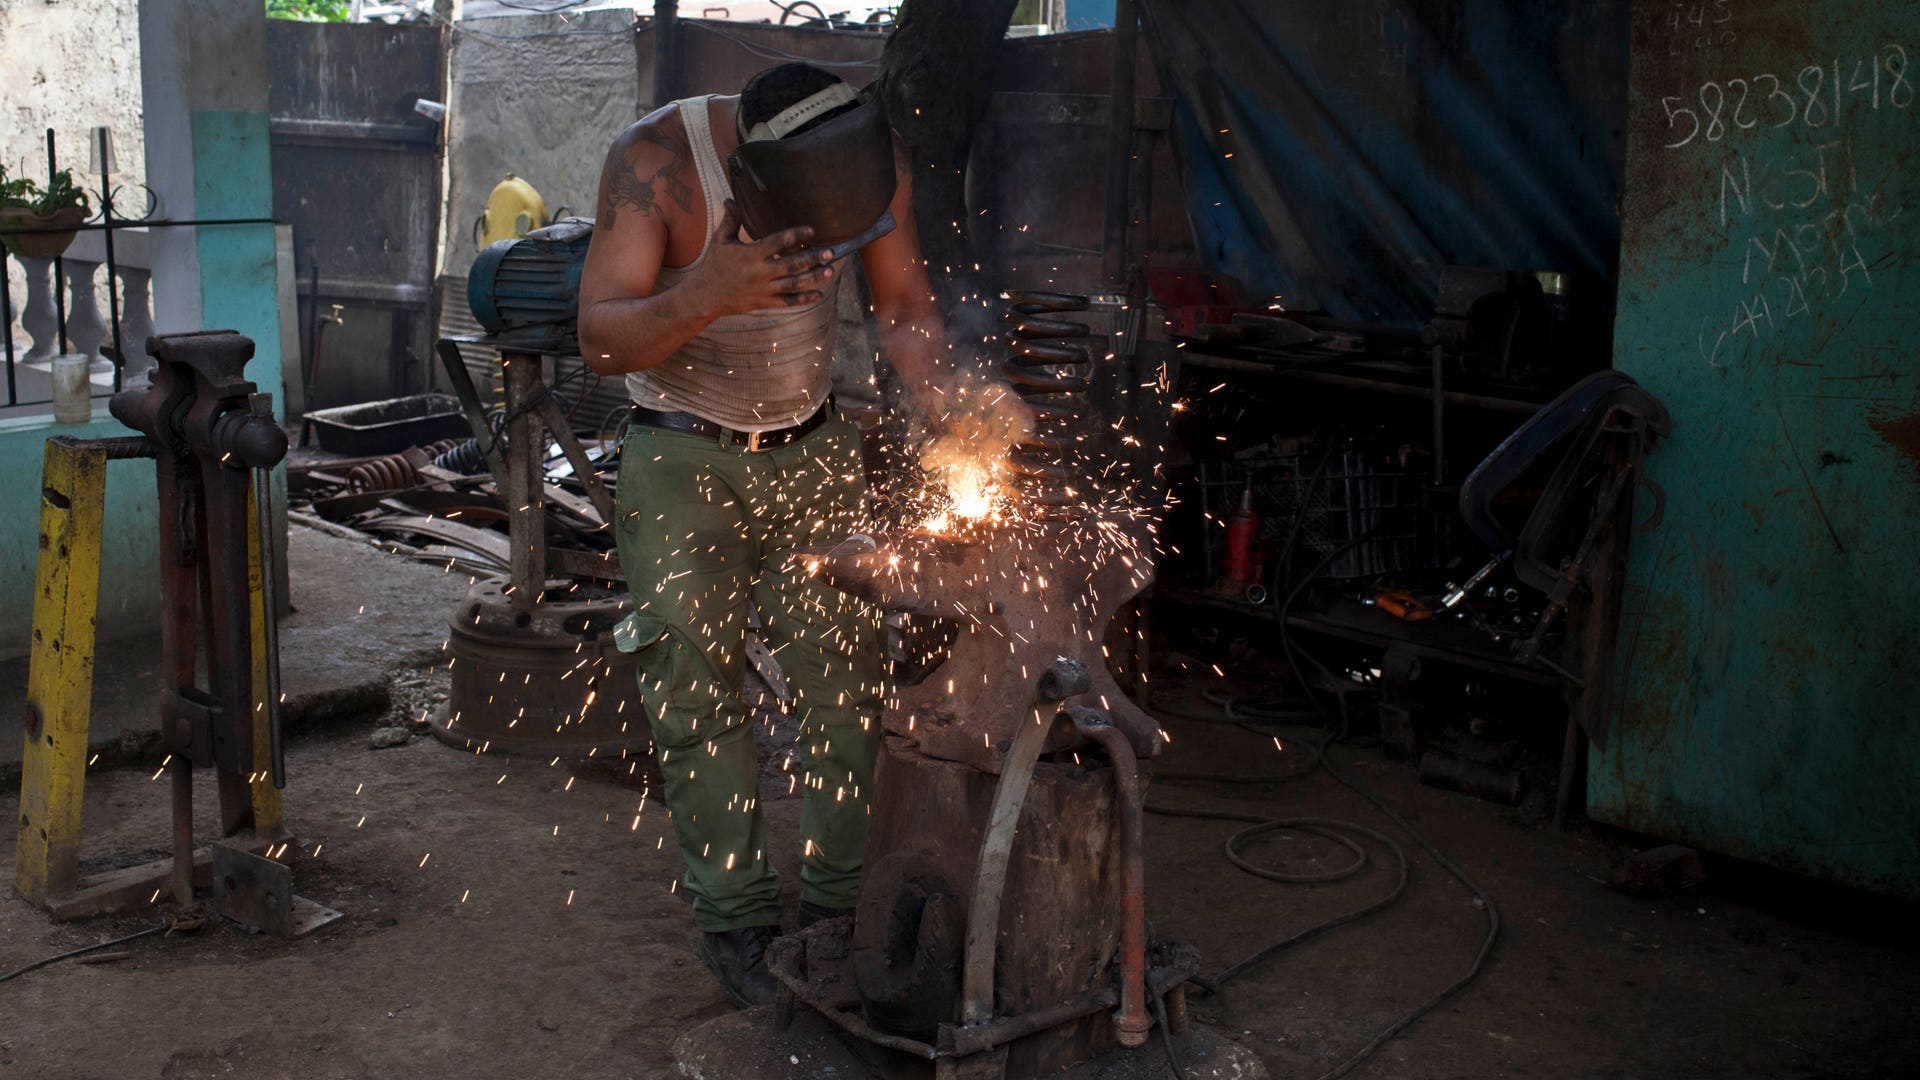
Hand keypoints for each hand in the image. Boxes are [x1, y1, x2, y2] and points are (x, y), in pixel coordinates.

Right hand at [692, 200, 836, 314]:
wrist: (705, 295)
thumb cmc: (714, 264)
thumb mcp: (720, 240)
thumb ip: (731, 219)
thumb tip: (731, 198)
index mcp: (750, 254)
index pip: (777, 242)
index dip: (795, 235)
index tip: (811, 231)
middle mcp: (759, 272)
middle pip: (791, 265)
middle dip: (812, 258)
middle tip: (829, 251)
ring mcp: (763, 289)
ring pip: (793, 284)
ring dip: (814, 277)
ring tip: (830, 269)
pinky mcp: (764, 302)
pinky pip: (787, 302)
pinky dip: (804, 299)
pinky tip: (819, 294)